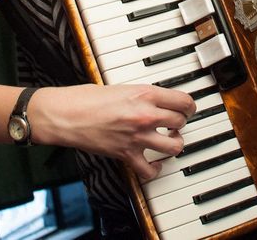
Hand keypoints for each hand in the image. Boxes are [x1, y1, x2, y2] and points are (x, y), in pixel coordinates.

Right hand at [33, 83, 195, 180]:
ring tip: (169, 140)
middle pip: (181, 122)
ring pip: (174, 146)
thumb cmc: (88, 98)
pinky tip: (155, 163)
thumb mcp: (122, 87)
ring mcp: (137, 137)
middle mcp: (145, 115)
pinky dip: (156, 169)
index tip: (187, 109)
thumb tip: (159, 101)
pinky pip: (150, 169)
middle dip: (180, 123)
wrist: (66, 114)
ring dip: (174, 144)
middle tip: (175, 123)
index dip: (189, 106)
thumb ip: (143, 95)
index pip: (184, 101)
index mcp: (145, 94)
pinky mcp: (126, 154)